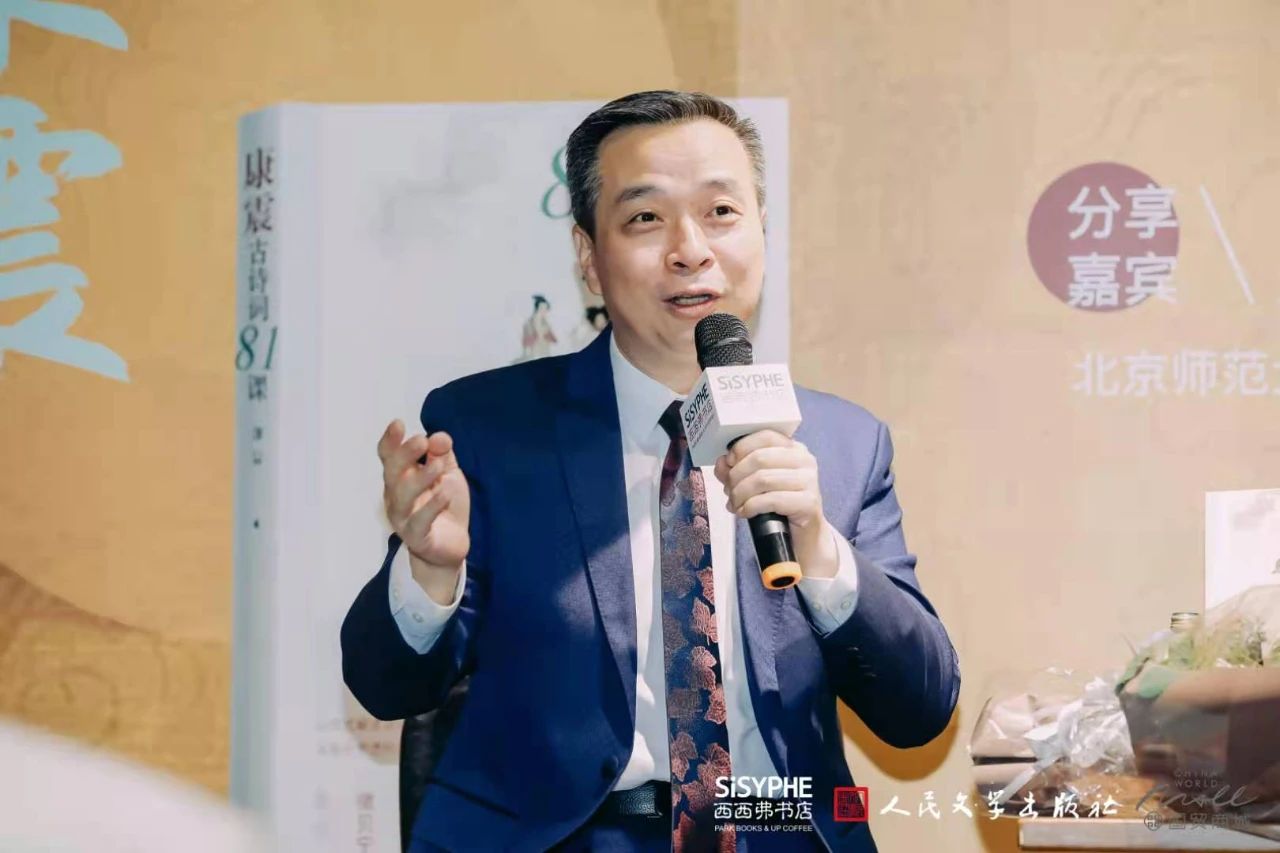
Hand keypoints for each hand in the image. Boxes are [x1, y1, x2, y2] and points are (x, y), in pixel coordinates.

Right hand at [377, 419, 469, 585]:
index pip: (389, 456)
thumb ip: (443, 455)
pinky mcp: (416, 537)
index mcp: (401, 477)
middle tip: (422, 441)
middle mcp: (396, 495)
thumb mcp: (447, 474)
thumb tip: (440, 436)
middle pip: (393, 473)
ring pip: (403, 496)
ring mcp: (403, 517)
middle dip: (404, 454)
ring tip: (438, 466)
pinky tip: (444, 494)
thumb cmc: (444, 505)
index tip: (398, 424)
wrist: (451, 546)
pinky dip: (431, 507)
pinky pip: (419, 521)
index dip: (390, 440)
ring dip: (420, 478)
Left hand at [713, 429, 836, 576]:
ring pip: (762, 479)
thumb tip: (722, 463)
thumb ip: (736, 469)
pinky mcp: (808, 502)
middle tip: (729, 491)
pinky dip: (750, 507)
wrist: (803, 536)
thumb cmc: (779, 506)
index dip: (742, 447)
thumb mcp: (755, 484)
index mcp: (794, 449)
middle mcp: (805, 461)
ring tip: (735, 504)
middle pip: (759, 458)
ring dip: (740, 494)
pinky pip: (770, 500)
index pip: (765, 436)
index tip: (729, 462)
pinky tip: (745, 513)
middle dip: (736, 476)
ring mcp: (809, 481)